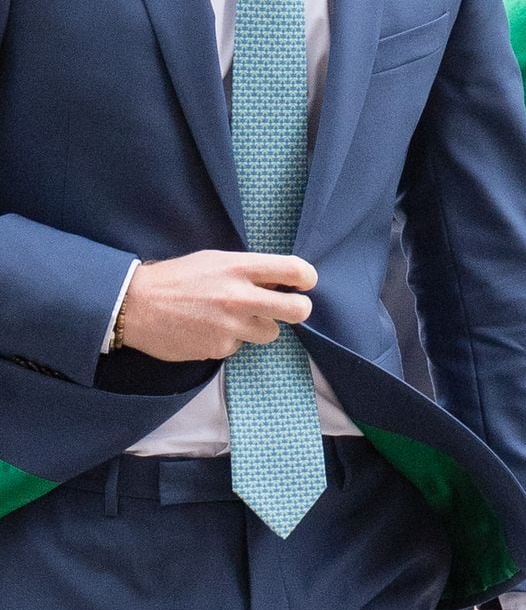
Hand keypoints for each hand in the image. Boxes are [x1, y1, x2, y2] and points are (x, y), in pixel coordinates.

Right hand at [122, 251, 317, 361]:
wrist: (135, 305)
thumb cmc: (175, 278)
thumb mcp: (214, 260)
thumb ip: (247, 270)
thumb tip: (280, 281)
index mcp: (239, 268)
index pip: (294, 270)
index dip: (306, 278)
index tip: (304, 283)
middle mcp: (240, 297)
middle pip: (298, 310)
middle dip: (298, 309)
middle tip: (288, 307)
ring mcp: (231, 326)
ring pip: (271, 333)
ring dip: (259, 326)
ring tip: (232, 317)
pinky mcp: (219, 349)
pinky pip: (239, 346)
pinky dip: (229, 340)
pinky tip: (207, 329)